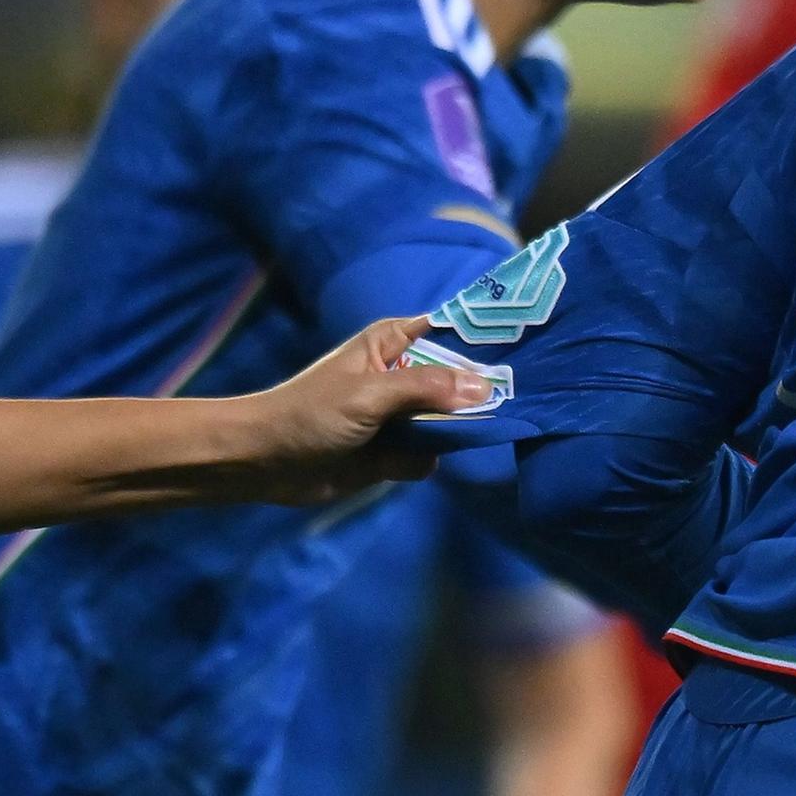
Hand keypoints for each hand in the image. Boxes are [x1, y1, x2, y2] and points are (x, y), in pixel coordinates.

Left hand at [215, 319, 490, 503]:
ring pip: (453, 422)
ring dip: (451, 435)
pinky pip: (433, 455)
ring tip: (438, 438)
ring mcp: (403, 415)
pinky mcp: (397, 451)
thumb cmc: (309, 413)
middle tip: (515, 403)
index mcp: (395, 342)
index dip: (488, 338)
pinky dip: (421, 462)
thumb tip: (487, 388)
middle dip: (480, 395)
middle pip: (463, 380)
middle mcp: (405, 374)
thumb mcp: (370, 394)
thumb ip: (428, 389)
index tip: (531, 347)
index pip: (454, 330)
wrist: (264, 463)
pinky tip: (396, 465)